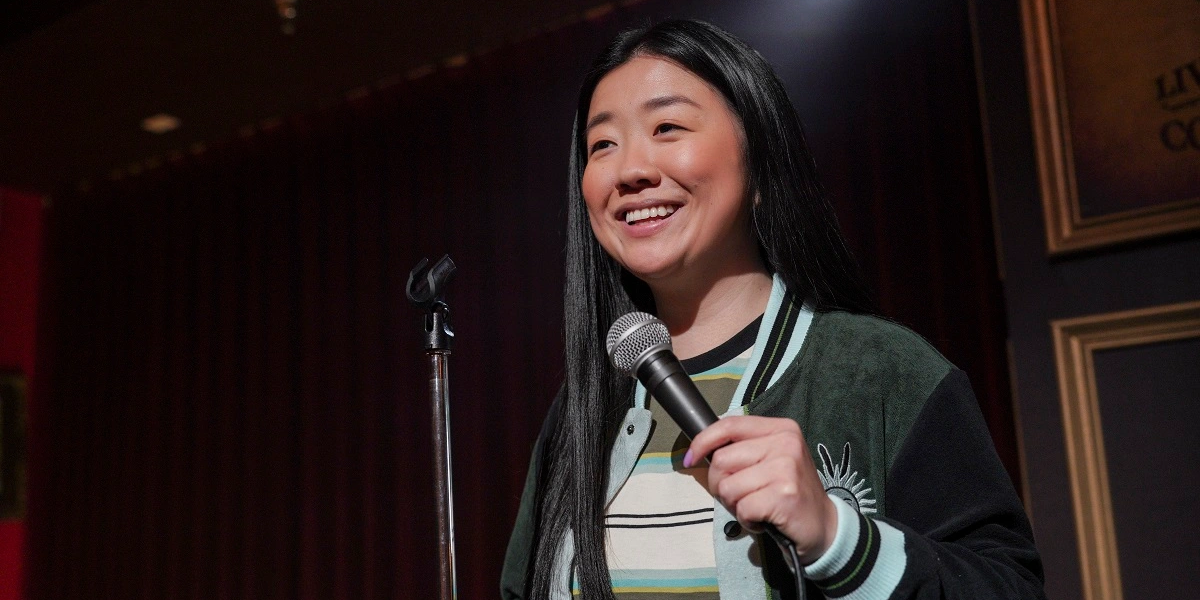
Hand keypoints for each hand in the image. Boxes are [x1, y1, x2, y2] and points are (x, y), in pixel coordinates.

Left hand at [685, 415, 837, 563]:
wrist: (824, 526)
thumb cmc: (787, 493)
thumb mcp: (770, 460)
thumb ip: (742, 450)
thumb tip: (699, 451)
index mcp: (780, 429)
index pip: (728, 425)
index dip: (702, 442)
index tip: (690, 459)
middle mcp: (785, 443)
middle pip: (721, 460)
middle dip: (720, 484)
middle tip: (741, 497)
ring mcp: (786, 468)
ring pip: (728, 487)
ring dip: (735, 505)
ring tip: (757, 507)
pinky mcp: (784, 495)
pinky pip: (742, 508)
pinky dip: (747, 520)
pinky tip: (764, 520)